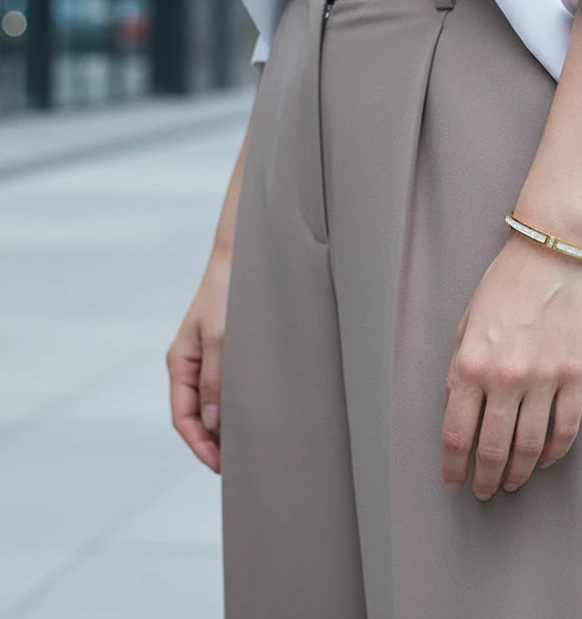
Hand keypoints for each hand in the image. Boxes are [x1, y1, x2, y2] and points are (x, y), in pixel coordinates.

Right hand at [166, 246, 231, 473]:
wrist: (242, 258)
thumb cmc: (228, 292)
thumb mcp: (221, 337)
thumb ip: (216, 379)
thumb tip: (211, 422)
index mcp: (181, 363)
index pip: (184, 417)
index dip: (200, 445)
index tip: (220, 467)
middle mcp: (192, 364)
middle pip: (198, 416)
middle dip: (214, 443)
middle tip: (239, 467)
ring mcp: (209, 358)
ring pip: (214, 403)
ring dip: (227, 426)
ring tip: (251, 449)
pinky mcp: (228, 351)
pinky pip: (228, 387)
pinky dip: (237, 405)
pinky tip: (256, 415)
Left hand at [441, 231, 581, 499]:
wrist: (554, 253)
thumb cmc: (506, 281)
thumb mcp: (467, 321)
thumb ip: (461, 365)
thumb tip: (460, 404)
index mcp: (470, 363)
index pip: (457, 434)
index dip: (454, 466)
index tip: (454, 480)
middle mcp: (505, 378)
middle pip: (493, 450)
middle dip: (485, 478)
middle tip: (484, 490)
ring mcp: (544, 379)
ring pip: (529, 447)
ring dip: (518, 473)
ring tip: (512, 483)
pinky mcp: (576, 376)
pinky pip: (565, 429)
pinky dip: (553, 452)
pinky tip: (544, 459)